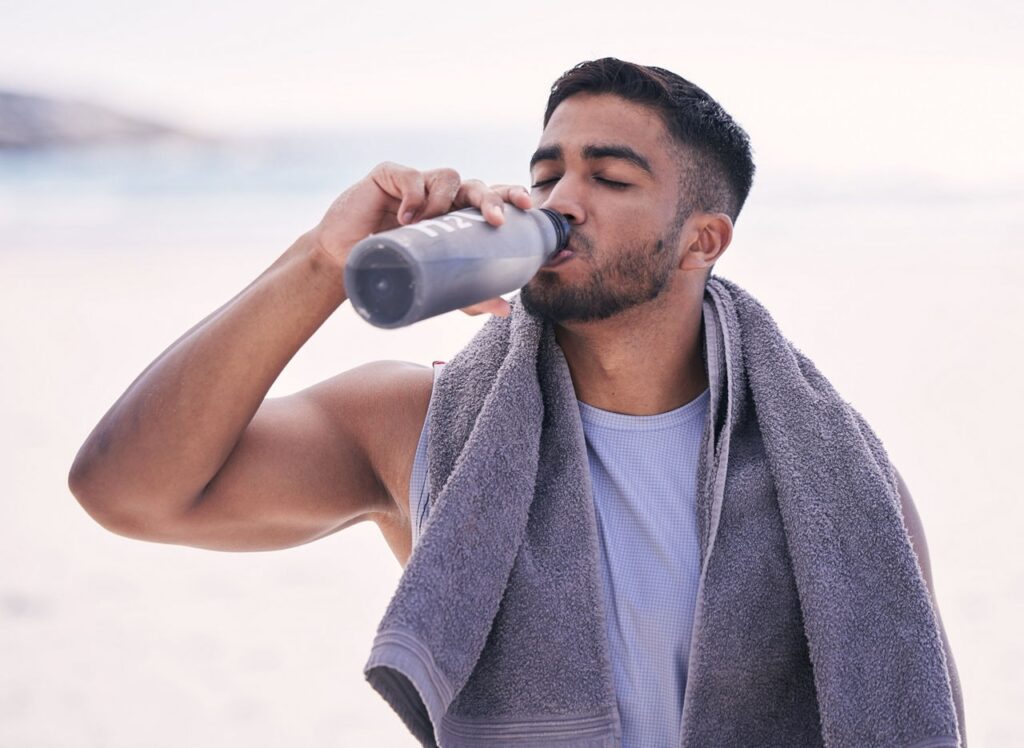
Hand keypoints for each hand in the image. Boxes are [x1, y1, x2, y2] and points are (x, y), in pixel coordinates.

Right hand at [310, 162, 531, 316]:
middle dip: (491, 197)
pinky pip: (410, 175)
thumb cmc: (393, 270)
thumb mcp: (435, 285)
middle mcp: (440, 196)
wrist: (342, 265)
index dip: (509, 194)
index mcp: (456, 215)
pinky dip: (413, 195)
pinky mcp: (387, 176)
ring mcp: (415, 183)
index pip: (490, 197)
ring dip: (446, 200)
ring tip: (430, 224)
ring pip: (448, 176)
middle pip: (475, 185)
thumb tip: (505, 310)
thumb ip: (469, 295)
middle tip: (497, 220)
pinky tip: (406, 218)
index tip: (527, 206)